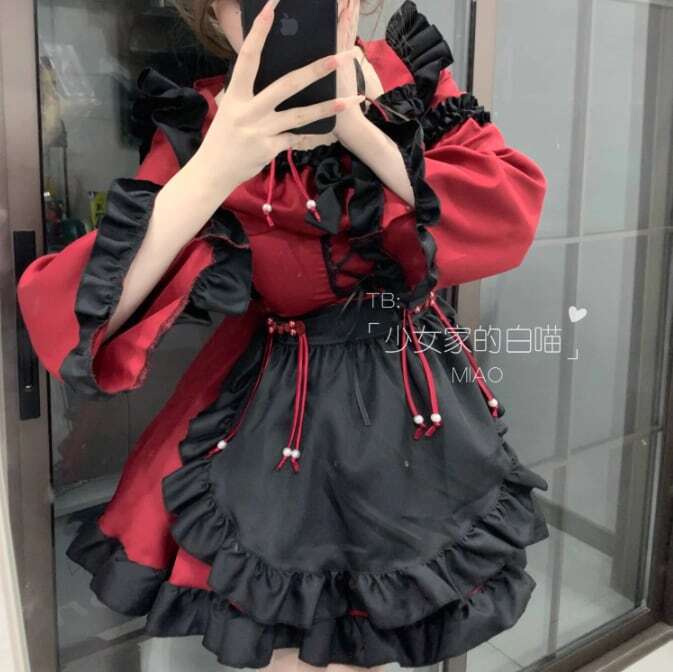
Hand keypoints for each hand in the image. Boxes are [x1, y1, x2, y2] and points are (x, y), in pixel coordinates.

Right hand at [194, 0, 363, 194]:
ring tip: (351, 99)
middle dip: (315, 70)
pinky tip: (319, 134)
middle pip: (287, 85)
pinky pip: (294, 138)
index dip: (259, 31)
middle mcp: (248, 111)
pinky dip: (305, 136)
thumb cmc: (223, 138)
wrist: (213, 172)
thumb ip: (251, 96)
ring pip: (300, 115)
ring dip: (328, 107)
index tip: (272, 7)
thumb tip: (282, 83)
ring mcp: (260, 131)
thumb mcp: (230, 110)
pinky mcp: (270, 148)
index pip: (248, 57)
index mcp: (236, 95)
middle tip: (338, 58)